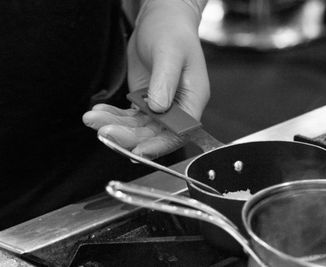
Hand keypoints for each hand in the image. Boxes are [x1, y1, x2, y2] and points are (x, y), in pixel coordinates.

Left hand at [83, 0, 209, 158]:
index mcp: (193, 99)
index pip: (180, 132)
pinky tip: (99, 112)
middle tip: (105, 131)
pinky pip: (128, 116)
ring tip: (93, 119)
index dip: (160, 145)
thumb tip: (159, 108)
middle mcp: (178, 107)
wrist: (161, 19)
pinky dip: (113, 116)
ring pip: (138, 127)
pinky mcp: (145, 100)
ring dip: (116, 126)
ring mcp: (160, 106)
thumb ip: (165, 80)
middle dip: (129, 136)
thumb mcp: (170, 52)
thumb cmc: (172, 31)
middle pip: (155, 133)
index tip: (138, 152)